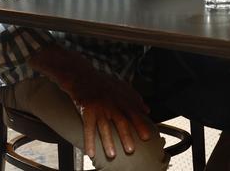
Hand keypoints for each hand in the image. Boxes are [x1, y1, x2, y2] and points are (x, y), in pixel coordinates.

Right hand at [28, 45, 151, 158]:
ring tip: (113, 154)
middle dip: (127, 136)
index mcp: (122, 99)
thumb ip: (135, 99)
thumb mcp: (122, 87)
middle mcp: (112, 104)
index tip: (147, 137)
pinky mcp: (87, 111)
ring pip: (105, 128)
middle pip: (121, 122)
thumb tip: (147, 109)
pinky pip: (88, 129)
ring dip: (108, 142)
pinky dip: (89, 141)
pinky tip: (91, 153)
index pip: (133, 113)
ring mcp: (99, 108)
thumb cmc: (103, 83)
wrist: (82, 76)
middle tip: (131, 149)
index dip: (140, 125)